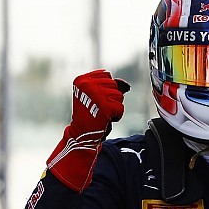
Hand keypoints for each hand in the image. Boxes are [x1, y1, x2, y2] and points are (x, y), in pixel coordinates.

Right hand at [46, 70, 128, 191]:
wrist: (81, 134)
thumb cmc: (88, 114)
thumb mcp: (95, 95)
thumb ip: (109, 85)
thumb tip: (126, 85)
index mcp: (81, 80)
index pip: (106, 75)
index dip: (106, 88)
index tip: (95, 99)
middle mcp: (87, 85)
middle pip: (114, 85)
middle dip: (111, 97)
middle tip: (98, 107)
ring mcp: (96, 95)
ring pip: (119, 96)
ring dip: (114, 106)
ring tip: (101, 113)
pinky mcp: (105, 106)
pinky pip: (120, 108)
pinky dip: (116, 115)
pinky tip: (105, 118)